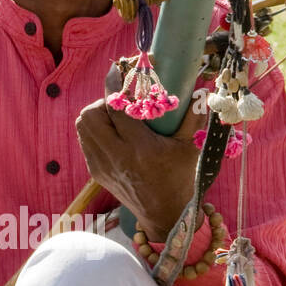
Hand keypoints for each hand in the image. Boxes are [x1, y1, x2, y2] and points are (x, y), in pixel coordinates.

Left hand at [75, 60, 201, 241]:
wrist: (164, 215)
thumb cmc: (180, 179)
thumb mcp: (190, 148)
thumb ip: (194, 118)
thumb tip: (202, 91)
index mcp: (140, 148)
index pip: (116, 108)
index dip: (115, 85)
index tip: (118, 69)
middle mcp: (116, 156)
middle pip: (91, 115)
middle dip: (103, 101)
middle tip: (120, 102)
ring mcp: (102, 165)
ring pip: (83, 126)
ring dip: (96, 115)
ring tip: (115, 117)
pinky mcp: (96, 172)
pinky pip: (85, 141)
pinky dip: (94, 130)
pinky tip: (112, 132)